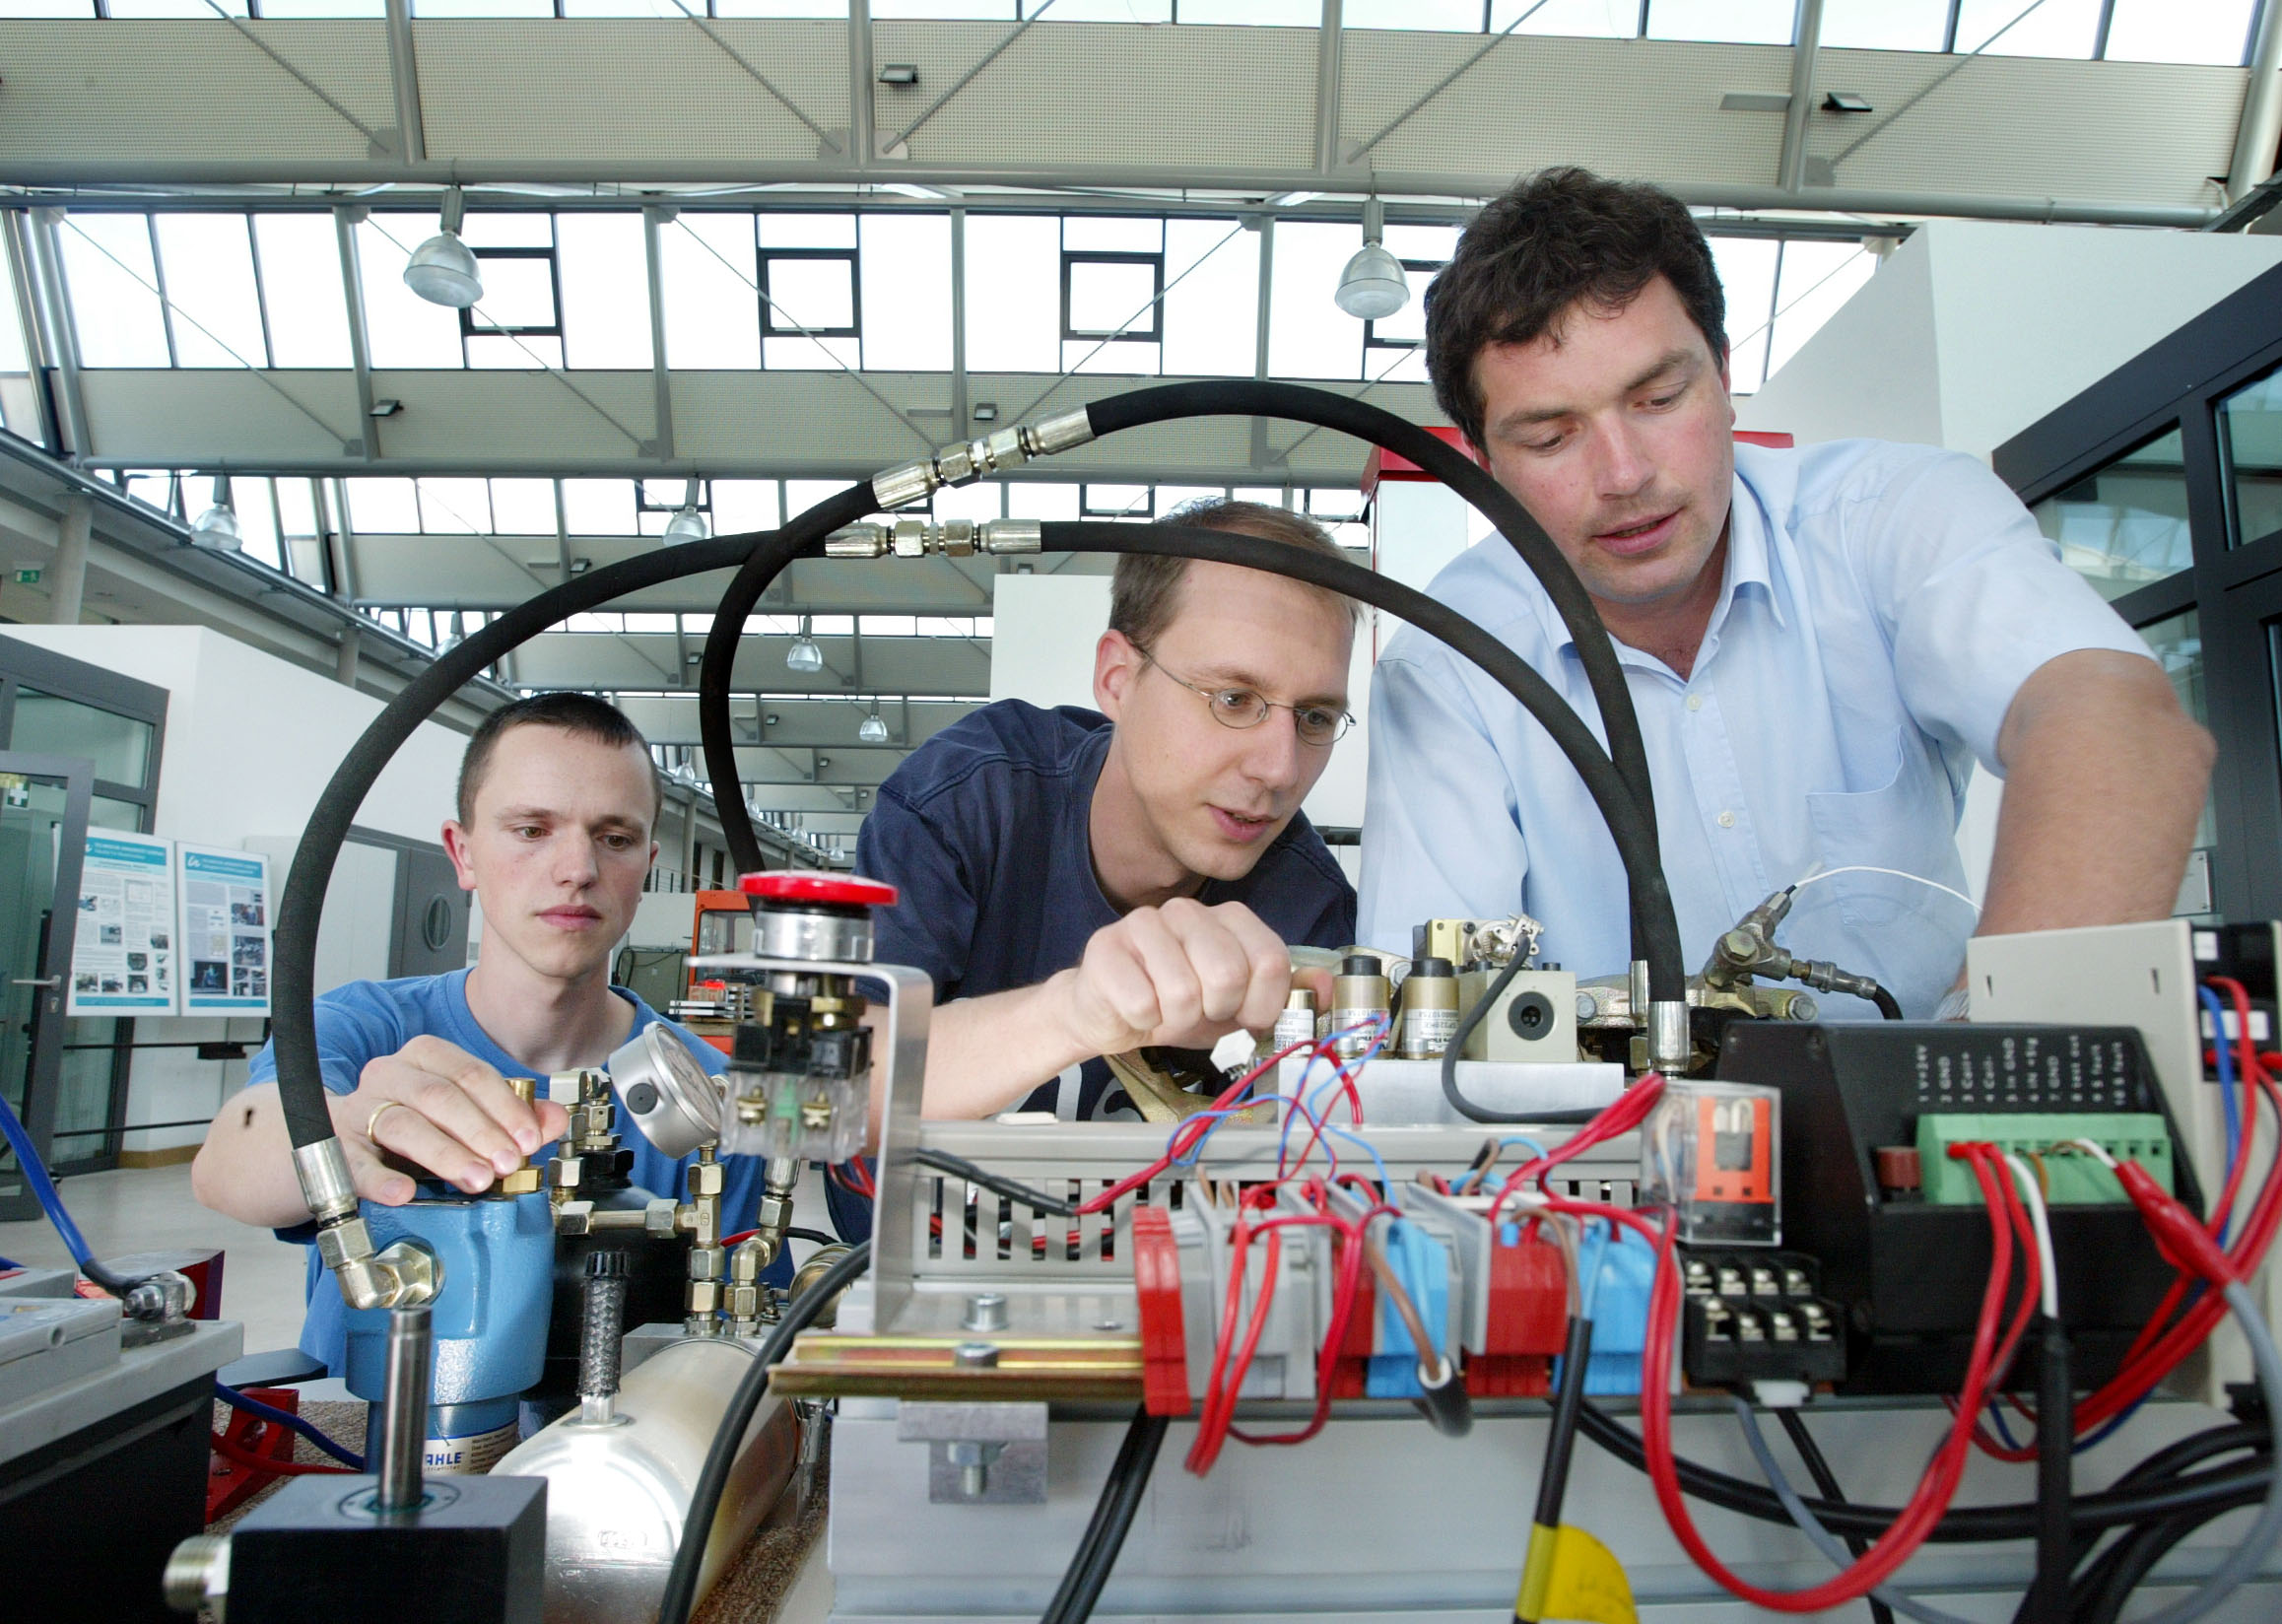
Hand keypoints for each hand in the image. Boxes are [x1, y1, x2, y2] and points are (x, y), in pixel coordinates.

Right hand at [334, 1035, 568, 1204]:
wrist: (346, 1135)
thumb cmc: (414, 1118)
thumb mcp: (464, 1110)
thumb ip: (511, 1113)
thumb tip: (552, 1120)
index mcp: (426, 1056)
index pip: (471, 1073)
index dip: (505, 1106)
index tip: (529, 1139)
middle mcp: (391, 1075)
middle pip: (440, 1096)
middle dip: (481, 1132)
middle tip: (508, 1162)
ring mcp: (361, 1109)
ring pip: (404, 1125)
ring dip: (446, 1154)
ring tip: (476, 1178)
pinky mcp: (339, 1146)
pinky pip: (359, 1162)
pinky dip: (382, 1179)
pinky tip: (404, 1192)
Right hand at [1049, 899, 1328, 1058]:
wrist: (1110, 1014)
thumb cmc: (1177, 1007)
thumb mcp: (1239, 1008)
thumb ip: (1286, 995)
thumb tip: (1326, 987)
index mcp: (1228, 920)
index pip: (1270, 960)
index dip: (1262, 1005)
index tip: (1243, 1016)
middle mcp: (1188, 912)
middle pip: (1228, 974)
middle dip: (1215, 1012)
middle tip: (1198, 1012)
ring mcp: (1144, 924)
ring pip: (1183, 993)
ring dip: (1175, 1020)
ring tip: (1164, 1011)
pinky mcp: (1106, 947)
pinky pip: (1143, 1004)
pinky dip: (1143, 1023)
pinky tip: (1136, 1010)